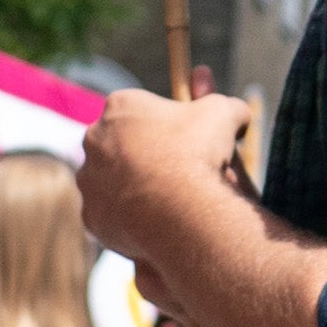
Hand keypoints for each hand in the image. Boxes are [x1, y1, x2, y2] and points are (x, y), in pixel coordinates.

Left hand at [80, 85, 258, 295]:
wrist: (179, 208)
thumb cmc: (199, 153)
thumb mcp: (225, 115)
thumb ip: (229, 106)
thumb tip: (237, 111)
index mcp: (120, 106)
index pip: (140, 108)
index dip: (165, 122)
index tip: (186, 138)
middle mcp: (95, 139)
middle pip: (121, 143)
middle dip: (144, 154)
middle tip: (176, 170)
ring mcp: (88, 180)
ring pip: (111, 180)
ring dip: (133, 185)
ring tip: (166, 198)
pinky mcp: (91, 216)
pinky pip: (110, 215)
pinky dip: (128, 217)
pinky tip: (154, 220)